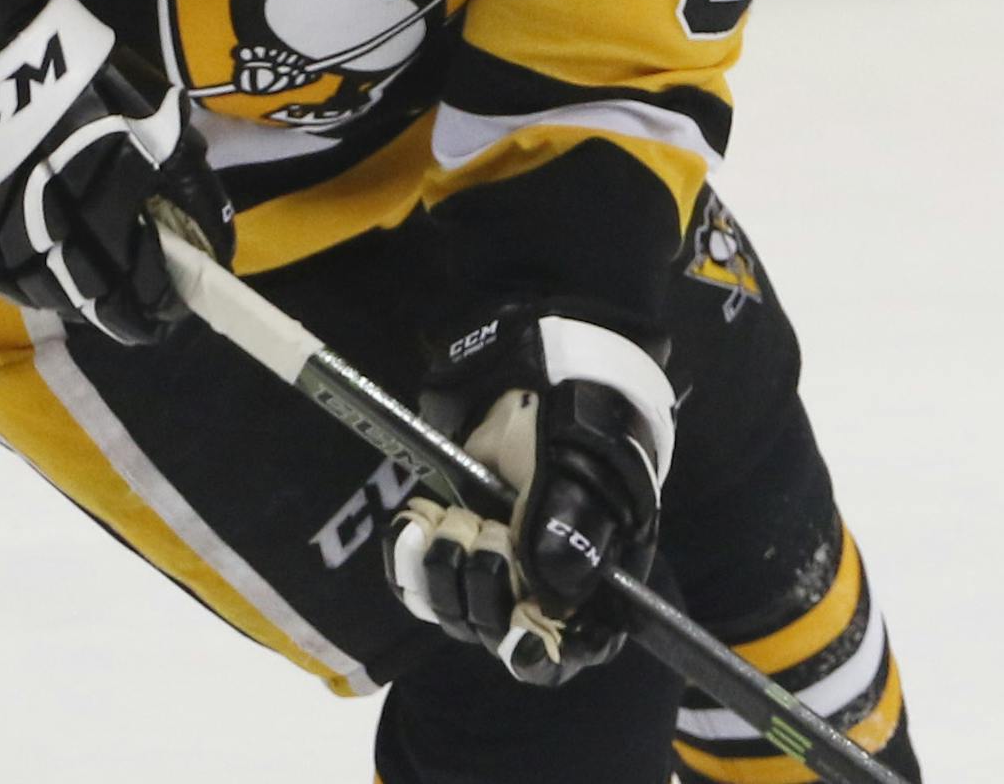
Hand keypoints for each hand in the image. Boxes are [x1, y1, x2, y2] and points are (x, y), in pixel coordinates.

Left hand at [384, 307, 673, 683]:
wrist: (527, 353)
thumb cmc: (575, 404)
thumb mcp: (583, 454)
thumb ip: (572, 522)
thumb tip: (548, 595)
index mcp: (595, 570)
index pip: (572, 647)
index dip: (540, 649)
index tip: (516, 622)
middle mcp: (541, 575)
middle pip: (500, 635)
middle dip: (484, 589)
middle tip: (483, 530)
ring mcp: (493, 556)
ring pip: (454, 609)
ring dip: (442, 571)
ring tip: (451, 520)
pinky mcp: (450, 531)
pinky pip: (414, 575)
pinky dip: (407, 556)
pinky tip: (416, 522)